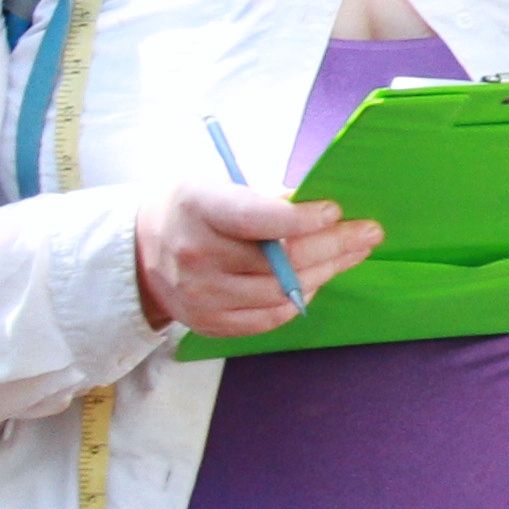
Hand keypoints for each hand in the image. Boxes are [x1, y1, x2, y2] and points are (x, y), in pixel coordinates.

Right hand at [135, 179, 379, 337]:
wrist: (140, 249)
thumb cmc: (194, 208)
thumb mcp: (219, 184)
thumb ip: (267, 198)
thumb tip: (322, 210)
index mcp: (198, 208)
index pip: (255, 218)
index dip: (300, 219)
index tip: (335, 212)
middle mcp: (195, 255)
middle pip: (277, 261)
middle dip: (332, 246)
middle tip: (368, 233)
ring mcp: (199, 296)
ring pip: (279, 293)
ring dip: (325, 272)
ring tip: (352, 253)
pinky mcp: (206, 323)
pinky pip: (267, 319)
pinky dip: (299, 299)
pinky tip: (319, 279)